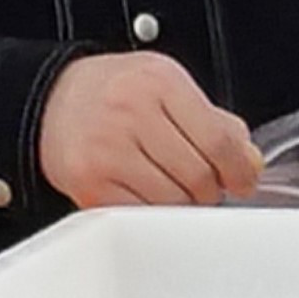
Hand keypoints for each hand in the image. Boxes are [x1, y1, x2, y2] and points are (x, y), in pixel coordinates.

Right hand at [38, 52, 261, 208]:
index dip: (239, 168)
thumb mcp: (167, 85)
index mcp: (160, 84)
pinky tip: (148, 193)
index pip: (218, 139)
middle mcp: (132, 114)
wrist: (50, 99)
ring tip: (174, 186)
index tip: (243, 179)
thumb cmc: (113, 91)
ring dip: (183, 203)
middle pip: (198, 175)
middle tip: (206, 184)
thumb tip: (248, 160)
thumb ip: (213, 120)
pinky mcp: (89, 184)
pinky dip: (153, 212)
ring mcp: (108, 151)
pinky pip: (140, 213)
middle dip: (211, 188)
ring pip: (172, 201)